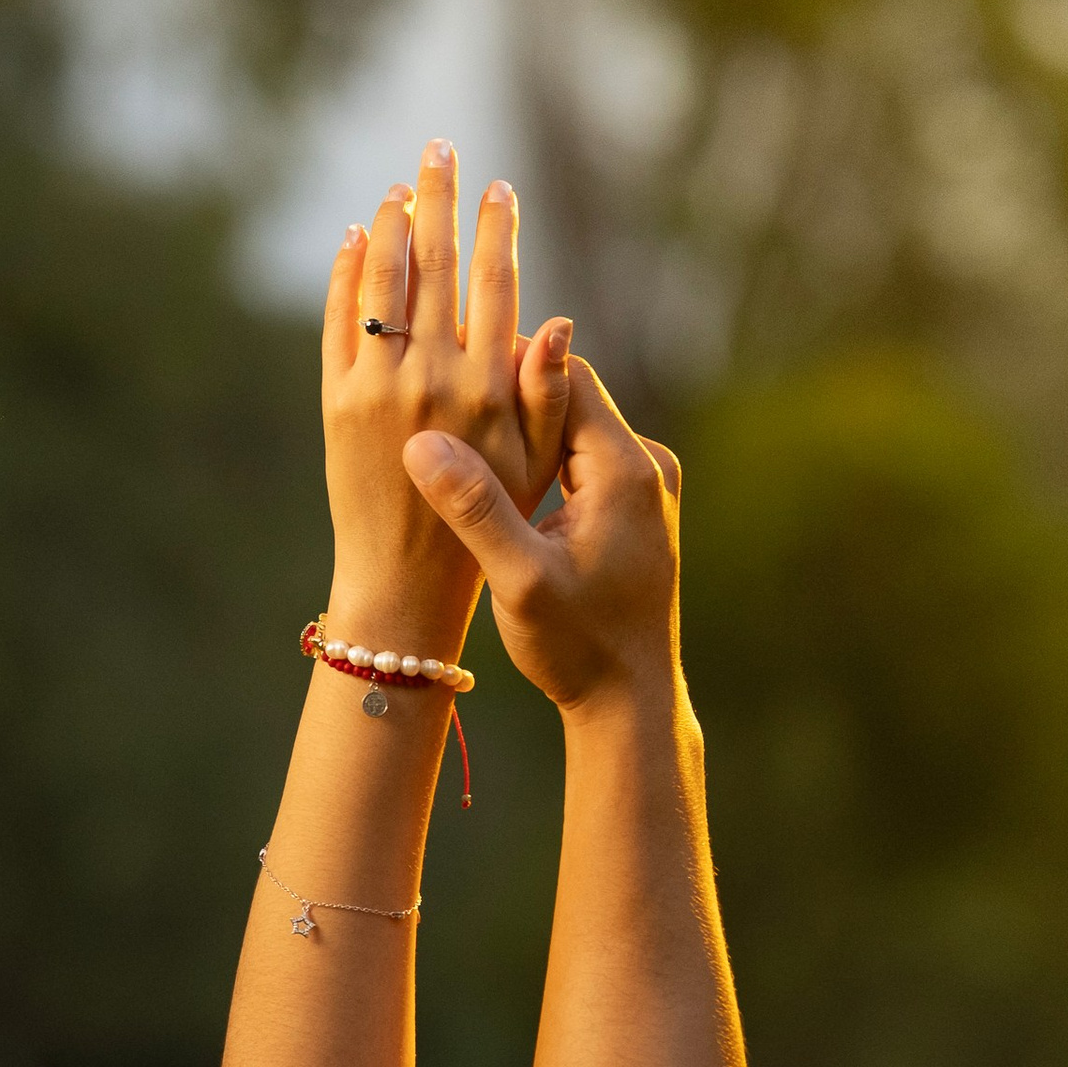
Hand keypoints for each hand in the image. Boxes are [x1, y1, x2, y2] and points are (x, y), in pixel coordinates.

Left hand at [321, 139, 570, 655]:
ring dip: (392, 222)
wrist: (406, 581)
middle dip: (439, 196)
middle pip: (435, 262)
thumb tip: (557, 318)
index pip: (495, 283)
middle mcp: (432, 376)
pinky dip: (346, 272)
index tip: (500, 187)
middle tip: (441, 148)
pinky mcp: (335, 401)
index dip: (498, 228)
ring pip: (384, 279)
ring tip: (401, 187)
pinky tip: (357, 238)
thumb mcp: (534, 464)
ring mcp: (378, 385)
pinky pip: (339, 318)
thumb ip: (549, 390)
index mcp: (488, 387)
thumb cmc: (487, 526)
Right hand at [402, 355, 682, 718]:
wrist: (630, 703)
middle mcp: (646, 467)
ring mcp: (645, 489)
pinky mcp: (635, 512)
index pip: (564, 374)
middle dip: (507, 394)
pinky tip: (495, 475)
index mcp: (625, 469)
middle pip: (569, 396)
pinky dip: (541, 460)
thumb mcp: (518, 581)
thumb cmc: (579, 650)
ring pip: (573, 429)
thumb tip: (422, 441)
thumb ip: (474, 508)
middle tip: (444, 391)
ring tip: (460, 430)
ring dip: (521, 429)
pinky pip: (583, 462)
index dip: (502, 363)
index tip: (448, 363)